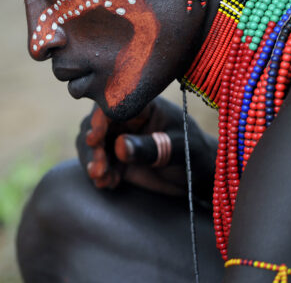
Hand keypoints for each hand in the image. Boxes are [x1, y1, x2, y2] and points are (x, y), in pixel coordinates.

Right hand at [76, 96, 216, 199]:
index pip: (113, 105)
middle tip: (99, 168)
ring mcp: (118, 137)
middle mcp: (126, 118)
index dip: (99, 120)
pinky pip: (98, 161)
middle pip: (95, 125)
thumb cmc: (195, 155)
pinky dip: (99, 173)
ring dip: (93, 161)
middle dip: (93, 147)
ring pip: (92, 144)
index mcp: (142, 106)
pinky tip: (107, 184)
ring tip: (101, 178)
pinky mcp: (116, 157)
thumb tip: (119, 146)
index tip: (94, 139)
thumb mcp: (179, 149)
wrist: (198, 178)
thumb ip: (152, 147)